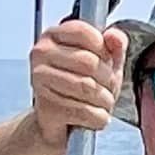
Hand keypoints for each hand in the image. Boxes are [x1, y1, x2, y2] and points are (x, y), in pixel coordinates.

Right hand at [28, 21, 128, 146]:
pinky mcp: (45, 107)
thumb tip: (113, 37)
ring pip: (87, 87)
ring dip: (106, 100)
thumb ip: (115, 45)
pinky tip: (97, 116)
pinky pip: (83, 111)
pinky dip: (99, 117)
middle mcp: (42, 54)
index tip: (107, 62)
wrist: (60, 122)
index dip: (104, 49)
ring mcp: (40, 80)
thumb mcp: (105, 61)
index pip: (83, 32)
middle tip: (109, 88)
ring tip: (105, 102)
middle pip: (88, 62)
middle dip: (108, 79)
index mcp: (54, 35)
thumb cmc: (82, 85)